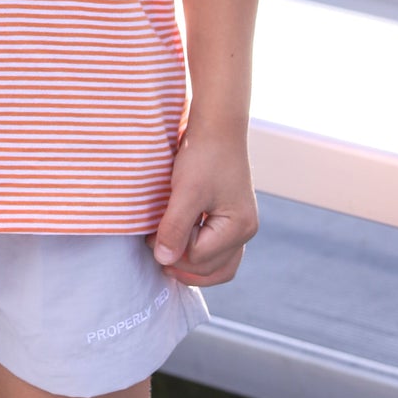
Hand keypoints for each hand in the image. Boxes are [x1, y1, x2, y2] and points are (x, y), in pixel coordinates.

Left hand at [152, 126, 257, 287]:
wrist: (217, 127)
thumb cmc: (203, 156)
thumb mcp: (185, 192)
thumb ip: (174, 228)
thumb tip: (163, 260)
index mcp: (239, 227)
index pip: (199, 257)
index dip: (173, 247)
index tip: (151, 232)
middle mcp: (246, 231)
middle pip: (212, 270)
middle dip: (181, 262)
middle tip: (153, 247)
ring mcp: (241, 226)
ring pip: (219, 266)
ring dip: (192, 266)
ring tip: (166, 257)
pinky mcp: (232, 219)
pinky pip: (219, 252)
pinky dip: (200, 255)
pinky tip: (181, 246)